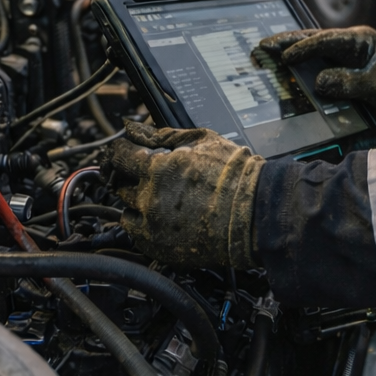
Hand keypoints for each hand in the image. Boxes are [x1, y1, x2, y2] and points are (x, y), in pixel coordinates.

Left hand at [98, 121, 261, 268]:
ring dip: (136, 201)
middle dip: (128, 176)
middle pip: (119, 184)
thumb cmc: (235, 176)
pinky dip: (142, 224)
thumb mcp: (200, 141)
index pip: (120, 156)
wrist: (255, 212)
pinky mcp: (158, 247)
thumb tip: (133, 128)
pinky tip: (162, 216)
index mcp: (159, 169)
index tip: (125, 152)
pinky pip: (135, 234)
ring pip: (125, 209)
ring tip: (160, 197)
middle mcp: (150, 199)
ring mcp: (152, 226)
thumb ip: (160, 134)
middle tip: (145, 175)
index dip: (120, 151)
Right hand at [256, 26, 375, 121]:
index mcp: (358, 40)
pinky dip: (298, 71)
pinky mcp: (339, 73)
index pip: (326, 40)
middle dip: (286, 43)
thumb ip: (351, 83)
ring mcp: (341, 59)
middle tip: (261, 46)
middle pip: (311, 40)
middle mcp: (346, 46)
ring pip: (309, 54)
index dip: (304, 47)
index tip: (285, 56)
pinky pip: (314, 69)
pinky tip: (281, 76)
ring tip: (264, 57)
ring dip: (288, 55)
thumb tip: (321, 82)